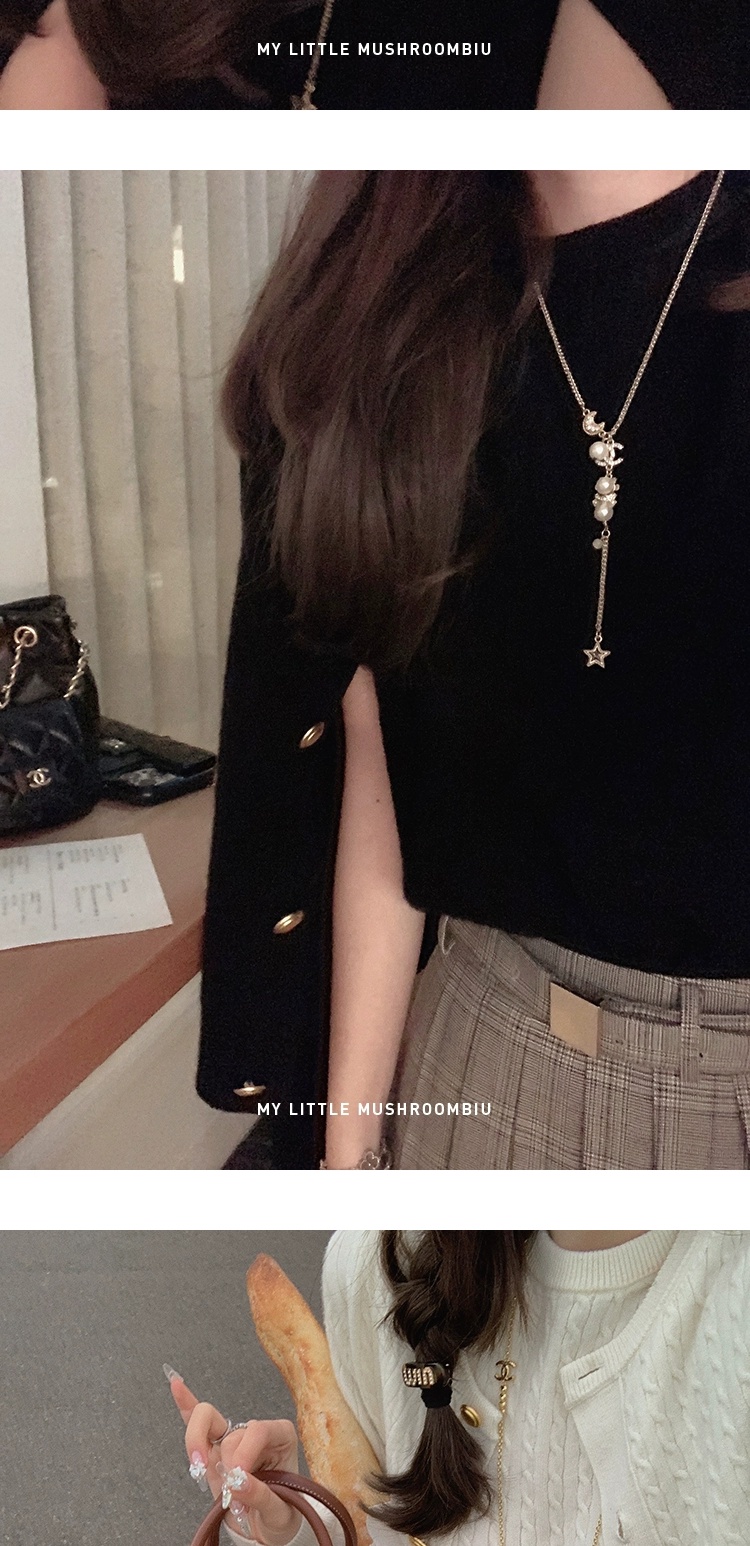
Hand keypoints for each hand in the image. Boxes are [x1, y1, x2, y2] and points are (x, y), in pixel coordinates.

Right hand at [169, 1372, 300, 1542]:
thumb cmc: (281, 1514)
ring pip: (208, 1422)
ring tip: (202, 1470)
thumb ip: (261, 1496)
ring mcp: (231, 1438)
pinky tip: (176, 1386)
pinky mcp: (212, 1448)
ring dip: (199, 1446)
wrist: (269, 1529)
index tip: (238, 1482)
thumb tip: (239, 1483)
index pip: (258, 1430)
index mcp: (280, 1436)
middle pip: (232, 1432)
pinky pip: (195, 1420)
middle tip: (227, 1486)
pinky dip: (185, 1405)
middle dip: (225, 1460)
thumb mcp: (280, 1512)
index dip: (245, 1454)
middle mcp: (255, 1432)